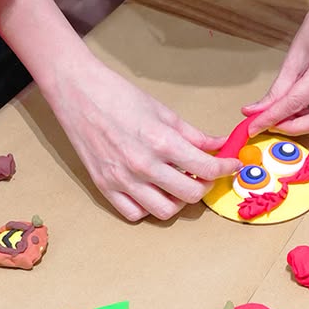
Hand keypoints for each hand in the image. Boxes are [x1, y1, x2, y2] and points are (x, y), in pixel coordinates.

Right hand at [49, 50, 239, 221]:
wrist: (78, 94)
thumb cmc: (119, 96)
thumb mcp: (163, 112)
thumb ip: (193, 134)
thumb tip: (219, 145)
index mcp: (161, 142)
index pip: (206, 168)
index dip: (226, 168)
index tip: (231, 164)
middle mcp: (143, 166)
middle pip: (190, 195)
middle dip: (204, 184)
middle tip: (203, 173)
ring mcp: (122, 180)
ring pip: (165, 211)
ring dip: (177, 200)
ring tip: (177, 183)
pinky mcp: (105, 187)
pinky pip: (134, 214)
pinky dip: (148, 207)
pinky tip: (151, 190)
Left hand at [247, 0, 308, 135]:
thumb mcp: (295, 51)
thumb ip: (279, 86)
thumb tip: (257, 110)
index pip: (296, 101)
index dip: (272, 117)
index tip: (254, 125)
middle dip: (294, 128)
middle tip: (272, 125)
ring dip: (307, 125)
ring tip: (286, 117)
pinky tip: (304, 110)